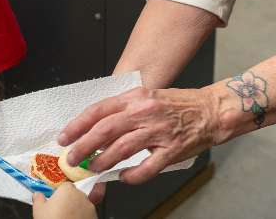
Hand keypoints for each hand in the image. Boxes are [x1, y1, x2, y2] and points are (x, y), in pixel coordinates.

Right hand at [32, 183, 95, 218]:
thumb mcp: (38, 210)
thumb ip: (38, 199)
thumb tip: (37, 194)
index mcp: (67, 189)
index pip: (64, 187)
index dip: (58, 195)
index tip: (54, 203)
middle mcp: (81, 195)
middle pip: (74, 195)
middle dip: (68, 202)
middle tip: (59, 212)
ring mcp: (90, 206)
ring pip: (81, 205)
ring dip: (76, 210)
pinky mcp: (95, 216)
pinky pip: (87, 214)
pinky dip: (82, 217)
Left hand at [57, 86, 219, 184]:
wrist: (210, 110)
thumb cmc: (179, 105)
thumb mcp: (148, 96)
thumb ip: (124, 109)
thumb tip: (97, 127)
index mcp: (136, 97)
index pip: (99, 110)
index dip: (78, 125)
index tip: (65, 137)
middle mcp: (145, 112)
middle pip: (105, 130)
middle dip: (84, 146)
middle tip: (73, 158)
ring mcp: (159, 131)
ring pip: (122, 149)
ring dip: (103, 161)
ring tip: (93, 169)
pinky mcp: (171, 150)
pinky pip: (146, 167)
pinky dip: (132, 175)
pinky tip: (124, 177)